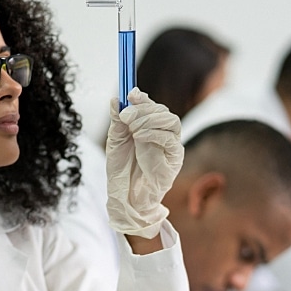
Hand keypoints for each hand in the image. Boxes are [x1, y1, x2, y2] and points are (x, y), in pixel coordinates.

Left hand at [105, 88, 183, 238]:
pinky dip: (155, 133)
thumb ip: (118, 121)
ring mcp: (171, 146)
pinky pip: (171, 140)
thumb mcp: (115, 141)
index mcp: (151, 128)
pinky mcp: (175, 159)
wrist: (126, 196)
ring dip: (150, 120)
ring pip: (171, 121)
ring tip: (133, 128)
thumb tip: (115, 99)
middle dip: (143, 109)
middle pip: (163, 111)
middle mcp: (164, 134)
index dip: (143, 99)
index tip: (130, 94)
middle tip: (126, 116)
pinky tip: (140, 136)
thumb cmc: (122, 170)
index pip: (152, 107)